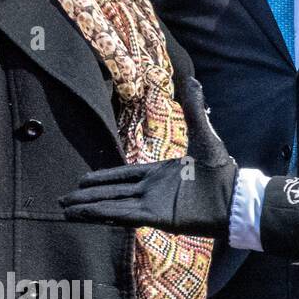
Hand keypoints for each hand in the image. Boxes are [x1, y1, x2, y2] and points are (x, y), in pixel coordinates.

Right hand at [60, 77, 237, 236]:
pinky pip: (122, 215)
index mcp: (161, 173)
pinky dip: (101, 214)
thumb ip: (193, 109)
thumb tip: (193, 80)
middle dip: (88, 195)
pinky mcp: (155, 217)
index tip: (83, 180)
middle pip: (113, 192)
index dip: (104, 178)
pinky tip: (83, 215)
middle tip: (63, 198)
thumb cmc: (221, 169)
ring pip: (112, 204)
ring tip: (64, 209)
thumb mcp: (204, 134)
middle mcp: (153, 190)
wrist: (234, 197)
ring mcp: (153, 204)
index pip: (125, 175)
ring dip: (88, 207)